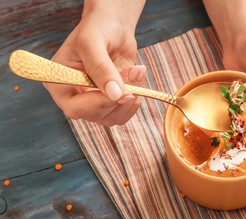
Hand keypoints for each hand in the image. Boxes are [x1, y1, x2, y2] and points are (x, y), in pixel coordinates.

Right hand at [44, 0, 145, 125]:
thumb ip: (101, 68)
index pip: (75, 108)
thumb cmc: (96, 28)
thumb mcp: (92, 42)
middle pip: (97, 115)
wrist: (113, 26)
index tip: (123, 92)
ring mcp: (93, 102)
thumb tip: (115, 94)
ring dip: (131, 96)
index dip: (99, 104)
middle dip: (119, 97)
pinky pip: (125, 112)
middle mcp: (74, 97)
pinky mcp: (110, 103)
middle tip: (133, 73)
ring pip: (114, 117)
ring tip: (135, 70)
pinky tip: (135, 75)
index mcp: (59, 84)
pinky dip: (136, 97)